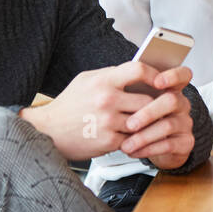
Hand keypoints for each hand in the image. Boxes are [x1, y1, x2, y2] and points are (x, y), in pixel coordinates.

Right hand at [19, 62, 193, 167]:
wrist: (47, 131)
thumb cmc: (70, 104)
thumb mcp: (87, 81)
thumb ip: (113, 75)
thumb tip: (141, 72)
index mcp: (103, 80)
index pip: (139, 70)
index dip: (155, 75)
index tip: (162, 82)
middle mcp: (106, 99)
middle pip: (148, 100)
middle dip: (157, 105)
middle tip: (164, 107)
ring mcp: (108, 121)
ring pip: (144, 121)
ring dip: (150, 123)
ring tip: (154, 122)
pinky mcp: (108, 141)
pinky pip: (135, 138)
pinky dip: (138, 138)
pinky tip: (139, 136)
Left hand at [119, 64, 196, 169]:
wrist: (146, 145)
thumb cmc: (136, 119)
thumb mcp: (129, 101)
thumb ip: (128, 90)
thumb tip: (112, 85)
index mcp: (170, 88)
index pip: (182, 75)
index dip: (173, 76)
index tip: (157, 82)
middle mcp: (181, 104)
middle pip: (171, 100)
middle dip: (149, 112)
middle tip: (130, 124)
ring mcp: (185, 123)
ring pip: (168, 125)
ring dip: (144, 136)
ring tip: (126, 145)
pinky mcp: (185, 142)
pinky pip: (169, 145)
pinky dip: (149, 149)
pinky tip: (134, 151)